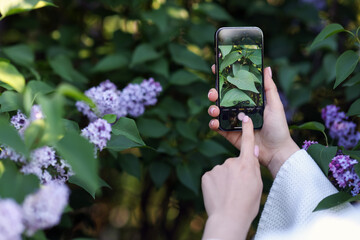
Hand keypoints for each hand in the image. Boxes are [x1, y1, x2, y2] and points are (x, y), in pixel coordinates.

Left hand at [202, 116, 261, 239]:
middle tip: (238, 189)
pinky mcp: (207, 175)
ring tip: (229, 194)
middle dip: (235, 173)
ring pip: (223, 171)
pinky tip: (219, 194)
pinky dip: (215, 184)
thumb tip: (253, 151)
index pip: (248, 142)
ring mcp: (217, 168)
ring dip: (225, 180)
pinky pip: (213, 177)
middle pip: (234, 163)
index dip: (247, 129)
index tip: (245, 118)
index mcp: (246, 164)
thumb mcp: (257, 185)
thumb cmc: (247, 204)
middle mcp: (231, 162)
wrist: (228, 218)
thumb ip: (254, 167)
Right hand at [208, 65, 299, 176]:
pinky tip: (215, 122)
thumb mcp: (275, 105)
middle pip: (221, 98)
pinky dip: (213, 123)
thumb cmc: (278, 127)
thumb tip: (266, 68)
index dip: (223, 78)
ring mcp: (232, 122)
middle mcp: (238, 109)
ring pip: (216, 111)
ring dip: (211, 108)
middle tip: (213, 93)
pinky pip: (217, 127)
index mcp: (248, 101)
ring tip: (214, 110)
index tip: (215, 68)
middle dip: (213, 93)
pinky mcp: (229, 134)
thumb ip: (269, 88)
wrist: (276, 150)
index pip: (233, 86)